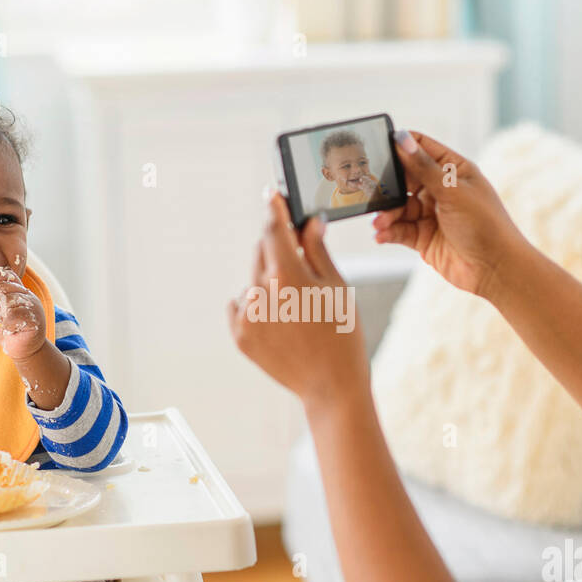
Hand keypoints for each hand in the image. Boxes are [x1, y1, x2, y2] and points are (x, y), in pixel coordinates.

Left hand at [0, 267, 46, 362]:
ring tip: (5, 324)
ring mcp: (34, 307)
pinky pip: (13, 315)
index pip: (9, 276)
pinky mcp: (35, 320)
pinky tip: (10, 329)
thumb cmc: (9, 331)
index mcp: (20, 292)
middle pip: (4, 288)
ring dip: (0, 314)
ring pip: (8, 301)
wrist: (22, 350)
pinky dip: (6, 323)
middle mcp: (29, 297)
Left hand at [229, 193, 368, 407]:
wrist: (330, 387)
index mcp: (287, 275)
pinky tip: (280, 320)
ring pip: (253, 279)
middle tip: (302, 264)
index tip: (272, 194)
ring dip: (269, 280)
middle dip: (278, 249)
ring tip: (297, 307)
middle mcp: (260, 292)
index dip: (274, 208)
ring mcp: (246, 315)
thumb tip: (309, 222)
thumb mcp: (337, 287)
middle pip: (262, 252)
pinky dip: (255, 304)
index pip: (273, 228)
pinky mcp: (239, 334)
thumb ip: (318, 251)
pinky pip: (240, 304)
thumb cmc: (342, 335)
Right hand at [374, 131, 522, 299]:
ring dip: (387, 214)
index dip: (401, 145)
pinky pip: (400, 230)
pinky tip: (381, 235)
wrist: (496, 269)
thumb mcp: (453, 191)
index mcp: (453, 170)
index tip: (378, 147)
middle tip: (371, 191)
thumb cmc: (486, 225)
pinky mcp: (424, 237)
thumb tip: (402, 139)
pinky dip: (389, 231)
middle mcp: (441, 190)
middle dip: (388, 186)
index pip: (422, 148)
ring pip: (399, 207)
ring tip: (379, 222)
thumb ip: (424, 168)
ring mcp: (432, 214)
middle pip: (405, 179)